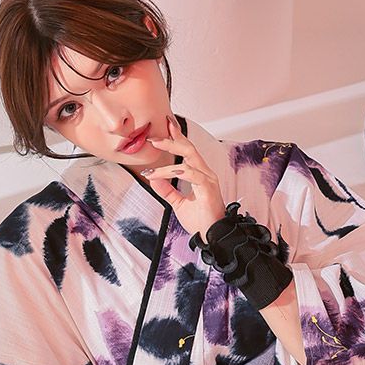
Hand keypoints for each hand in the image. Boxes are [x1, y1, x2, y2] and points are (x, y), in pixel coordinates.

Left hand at [141, 115, 226, 239]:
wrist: (212, 237)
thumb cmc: (201, 221)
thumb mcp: (179, 204)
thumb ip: (168, 191)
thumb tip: (153, 179)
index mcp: (201, 175)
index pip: (189, 151)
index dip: (178, 137)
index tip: (166, 127)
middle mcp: (206, 174)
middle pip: (189, 149)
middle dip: (172, 141)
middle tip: (155, 139)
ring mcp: (208, 180)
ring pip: (188, 160)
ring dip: (168, 161)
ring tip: (152, 168)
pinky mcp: (208, 189)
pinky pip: (191, 175)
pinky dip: (176, 172)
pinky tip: (164, 174)